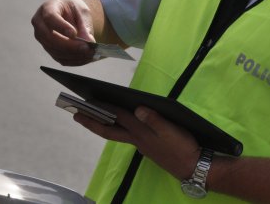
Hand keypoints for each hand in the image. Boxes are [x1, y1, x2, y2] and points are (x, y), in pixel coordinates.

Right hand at [31, 0, 96, 65]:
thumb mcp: (81, 11)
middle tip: (87, 47)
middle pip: (50, 38)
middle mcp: (40, 24)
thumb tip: (88, 42)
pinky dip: (75, 60)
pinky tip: (86, 57)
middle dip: (70, 45)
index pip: (50, 18)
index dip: (61, 27)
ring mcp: (42, 39)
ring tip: (90, 53)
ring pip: (55, 51)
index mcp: (47, 8)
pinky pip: (60, 58)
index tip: (74, 33)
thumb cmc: (73, 8)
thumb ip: (84, 25)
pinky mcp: (49, 49)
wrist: (67, 10)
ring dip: (74, 54)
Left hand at [74, 105, 200, 180]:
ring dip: (103, 124)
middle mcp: (137, 139)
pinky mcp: (148, 148)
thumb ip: (154, 119)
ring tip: (93, 115)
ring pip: (117, 133)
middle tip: (75, 114)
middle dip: (91, 121)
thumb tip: (137, 108)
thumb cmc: (183, 147)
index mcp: (140, 132)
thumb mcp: (170, 130)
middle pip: (108, 129)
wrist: (194, 167)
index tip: (85, 102)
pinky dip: (119, 128)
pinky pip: (127, 136)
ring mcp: (141, 144)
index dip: (102, 108)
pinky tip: (122, 123)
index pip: (117, 116)